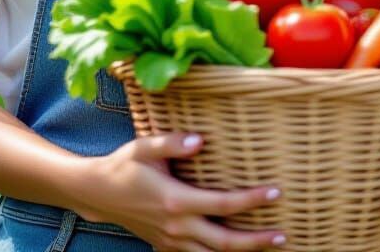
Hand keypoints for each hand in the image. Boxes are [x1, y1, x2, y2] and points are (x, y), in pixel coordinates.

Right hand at [79, 131, 286, 250]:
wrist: (97, 193)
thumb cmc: (123, 165)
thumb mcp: (144, 147)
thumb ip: (172, 143)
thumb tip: (201, 139)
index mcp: (176, 200)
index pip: (223, 204)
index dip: (251, 200)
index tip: (275, 192)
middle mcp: (177, 226)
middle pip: (225, 242)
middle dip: (257, 241)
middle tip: (283, 235)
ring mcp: (171, 241)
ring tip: (269, 246)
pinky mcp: (166, 246)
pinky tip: (234, 250)